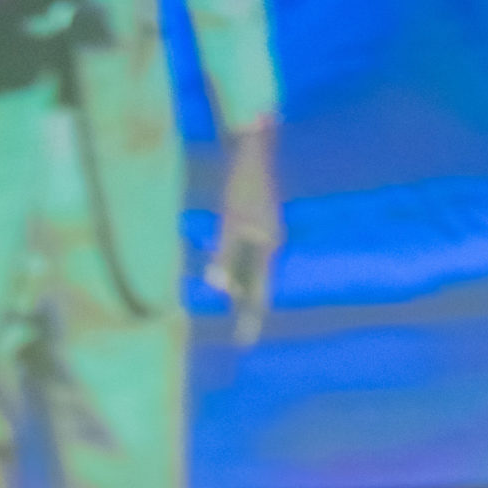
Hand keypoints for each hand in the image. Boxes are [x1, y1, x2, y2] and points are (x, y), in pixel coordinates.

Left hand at [208, 121, 281, 347]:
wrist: (252, 144)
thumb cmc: (242, 182)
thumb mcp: (231, 220)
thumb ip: (225, 254)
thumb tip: (217, 287)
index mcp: (267, 244)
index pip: (258, 290)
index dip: (251, 316)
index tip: (245, 343)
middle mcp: (270, 242)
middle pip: (257, 284)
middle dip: (249, 312)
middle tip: (243, 342)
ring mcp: (264, 233)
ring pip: (250, 271)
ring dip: (240, 293)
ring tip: (238, 319)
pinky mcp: (255, 223)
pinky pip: (245, 256)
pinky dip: (236, 272)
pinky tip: (228, 283)